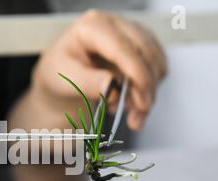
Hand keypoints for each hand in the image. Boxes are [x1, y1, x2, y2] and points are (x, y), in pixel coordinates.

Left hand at [29, 10, 167, 130]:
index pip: (122, 48)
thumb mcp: (65, 81)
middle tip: (136, 120)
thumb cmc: (59, 76)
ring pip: (156, 63)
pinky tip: (129, 102)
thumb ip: (88, 83)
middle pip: (145, 53)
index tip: (143, 101)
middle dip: (145, 89)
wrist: (62, 80)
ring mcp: (131, 34)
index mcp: (92, 27)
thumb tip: (113, 88)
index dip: (137, 74)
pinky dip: (148, 91)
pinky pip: (157, 69)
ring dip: (148, 94)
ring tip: (127, 114)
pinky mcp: (142, 48)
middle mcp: (115, 24)